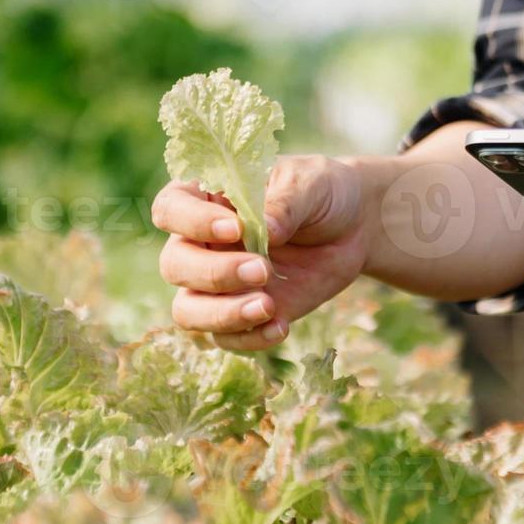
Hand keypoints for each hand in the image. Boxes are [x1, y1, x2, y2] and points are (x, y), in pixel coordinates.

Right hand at [153, 155, 371, 349]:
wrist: (353, 229)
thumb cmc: (321, 193)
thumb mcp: (310, 184)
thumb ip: (285, 204)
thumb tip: (266, 232)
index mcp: (206, 198)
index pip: (171, 209)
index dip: (192, 222)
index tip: (236, 229)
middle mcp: (200, 242)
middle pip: (175, 265)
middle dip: (215, 274)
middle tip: (263, 270)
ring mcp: (217, 283)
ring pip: (188, 311)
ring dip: (223, 314)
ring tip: (269, 306)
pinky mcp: (240, 314)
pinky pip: (226, 338)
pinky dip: (249, 338)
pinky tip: (281, 326)